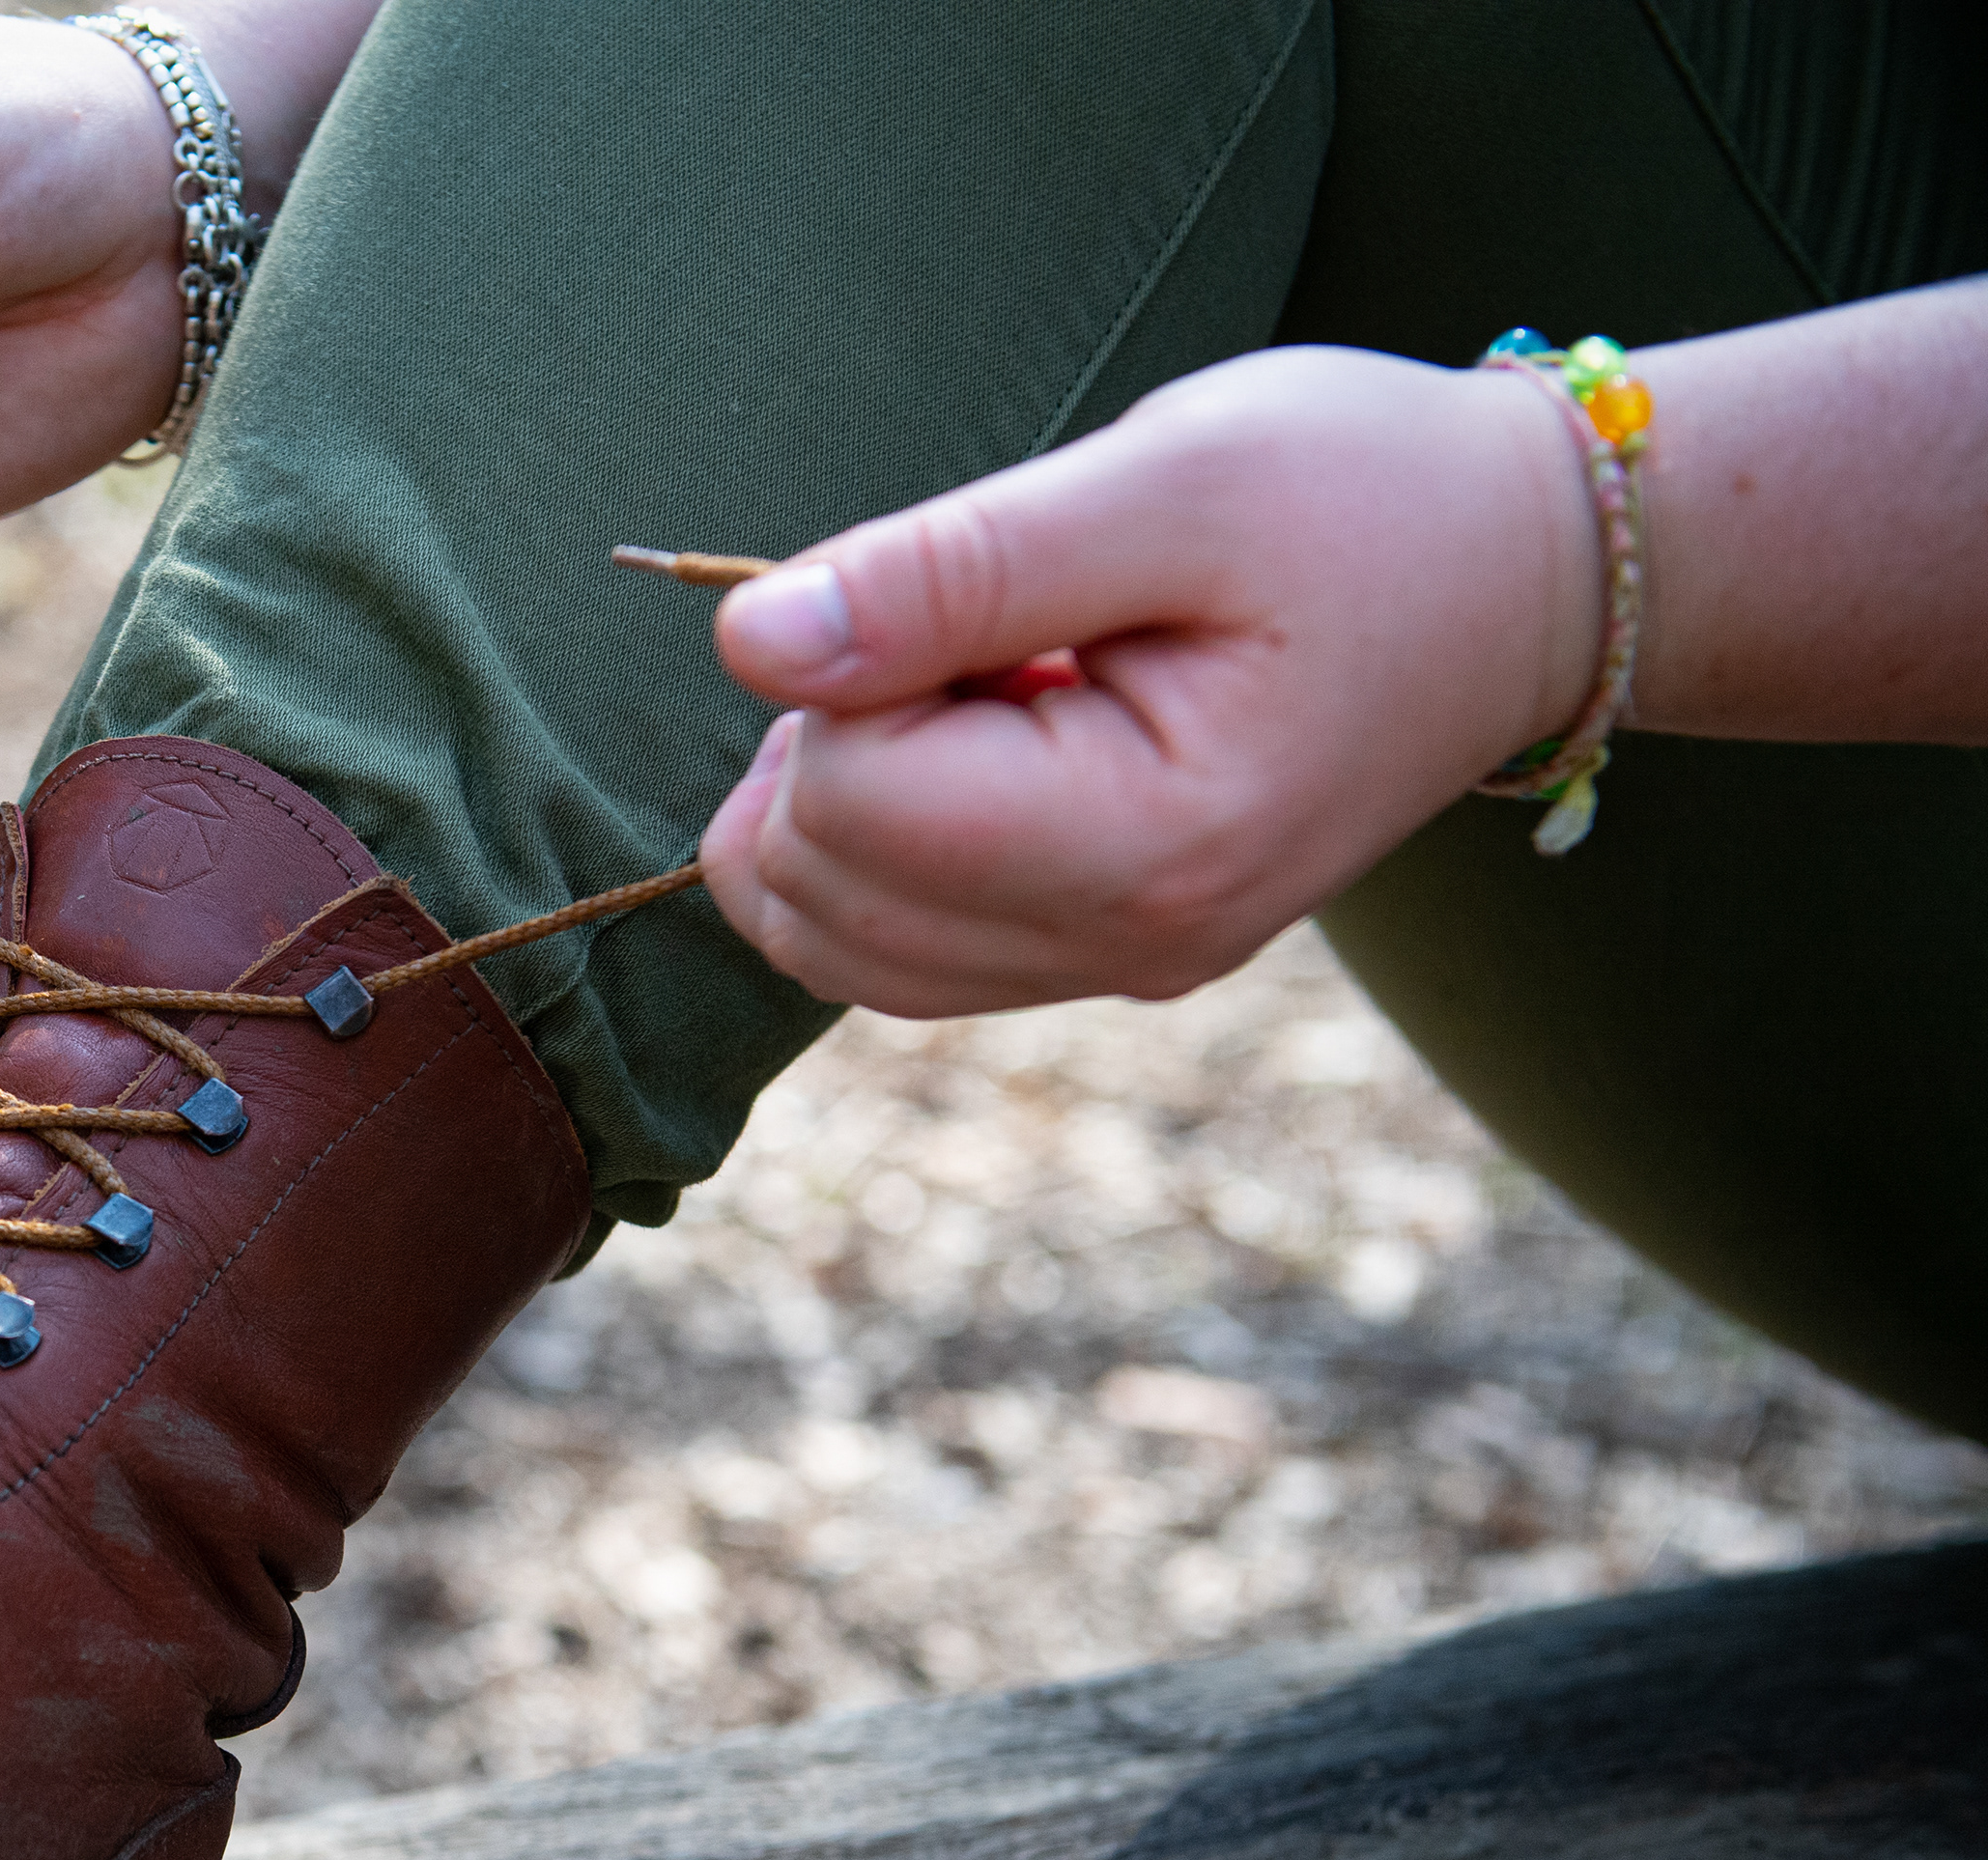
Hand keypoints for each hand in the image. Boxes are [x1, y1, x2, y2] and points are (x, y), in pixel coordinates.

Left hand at [697, 345, 1608, 1017]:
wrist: (1525, 573)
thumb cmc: (1363, 493)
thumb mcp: (1169, 476)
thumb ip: (951, 568)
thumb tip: (753, 643)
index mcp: (1150, 844)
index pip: (847, 799)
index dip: (847, 672)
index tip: (970, 585)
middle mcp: (1128, 944)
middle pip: (814, 887)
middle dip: (831, 739)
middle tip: (978, 623)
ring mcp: (1114, 965)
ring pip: (828, 937)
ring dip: (843, 793)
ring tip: (984, 674)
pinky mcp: (1100, 954)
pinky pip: (892, 945)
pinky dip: (880, 840)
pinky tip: (982, 733)